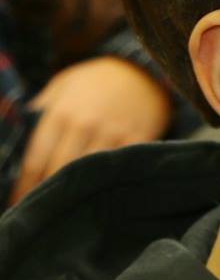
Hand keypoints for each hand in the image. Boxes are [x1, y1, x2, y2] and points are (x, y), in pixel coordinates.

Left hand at [10, 57, 174, 204]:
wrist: (144, 69)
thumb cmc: (94, 81)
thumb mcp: (61, 87)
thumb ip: (39, 113)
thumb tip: (15, 142)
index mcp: (61, 112)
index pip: (35, 160)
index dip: (24, 186)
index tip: (17, 202)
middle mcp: (86, 124)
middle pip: (59, 171)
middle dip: (47, 193)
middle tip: (40, 210)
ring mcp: (114, 132)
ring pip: (88, 174)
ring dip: (76, 193)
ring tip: (65, 210)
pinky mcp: (139, 138)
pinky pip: (118, 168)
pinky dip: (107, 182)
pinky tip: (99, 194)